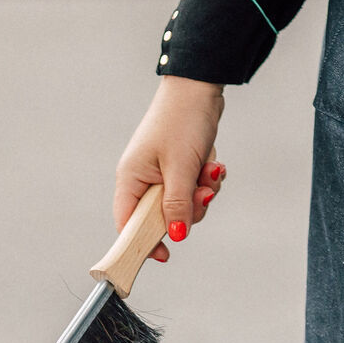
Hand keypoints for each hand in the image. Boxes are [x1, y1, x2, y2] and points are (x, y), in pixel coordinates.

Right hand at [117, 76, 226, 264]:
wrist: (200, 87)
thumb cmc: (182, 121)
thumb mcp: (181, 168)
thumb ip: (177, 204)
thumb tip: (176, 235)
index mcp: (131, 179)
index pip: (128, 224)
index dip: (144, 242)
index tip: (165, 255)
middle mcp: (143, 177)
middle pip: (163, 215)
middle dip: (189, 207)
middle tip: (204, 192)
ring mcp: (162, 170)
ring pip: (184, 201)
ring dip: (203, 190)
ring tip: (212, 171)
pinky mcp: (180, 163)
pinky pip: (194, 185)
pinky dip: (207, 178)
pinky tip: (215, 163)